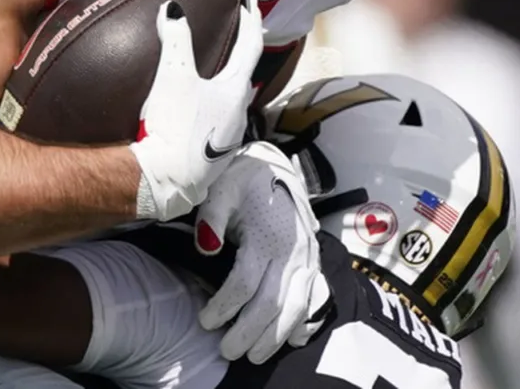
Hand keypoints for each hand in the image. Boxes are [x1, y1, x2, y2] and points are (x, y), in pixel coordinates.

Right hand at [129, 0, 263, 220]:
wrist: (166, 180)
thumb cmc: (175, 126)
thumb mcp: (173, 76)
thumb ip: (175, 39)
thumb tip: (172, 10)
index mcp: (236, 89)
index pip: (251, 45)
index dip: (251, 19)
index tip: (252, 0)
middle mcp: (240, 112)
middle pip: (246, 71)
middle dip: (243, 48)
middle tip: (239, 28)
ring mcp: (229, 135)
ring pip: (234, 96)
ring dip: (230, 77)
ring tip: (221, 64)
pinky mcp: (214, 152)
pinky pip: (221, 116)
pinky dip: (217, 100)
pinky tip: (204, 103)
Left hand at [195, 141, 329, 363]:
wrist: (274, 164)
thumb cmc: (243, 179)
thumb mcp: (221, 189)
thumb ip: (211, 218)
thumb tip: (206, 247)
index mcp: (268, 235)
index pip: (245, 284)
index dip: (224, 307)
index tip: (205, 321)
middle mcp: (293, 251)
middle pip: (272, 304)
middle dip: (248, 333)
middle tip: (226, 351)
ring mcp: (308, 257)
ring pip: (296, 307)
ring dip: (276, 336)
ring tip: (254, 355)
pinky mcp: (314, 259)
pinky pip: (315, 297)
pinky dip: (305, 321)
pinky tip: (293, 338)